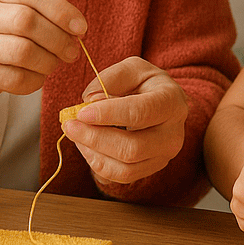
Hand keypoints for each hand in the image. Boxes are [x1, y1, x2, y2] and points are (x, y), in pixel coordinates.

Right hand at [0, 0, 84, 142]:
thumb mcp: (7, 15)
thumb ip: (39, 13)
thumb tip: (76, 28)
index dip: (60, 9)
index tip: (81, 27)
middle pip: (27, 20)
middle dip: (58, 38)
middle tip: (71, 52)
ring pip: (23, 51)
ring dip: (48, 62)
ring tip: (54, 65)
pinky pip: (15, 78)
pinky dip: (35, 81)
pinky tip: (36, 78)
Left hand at [60, 57, 189, 183]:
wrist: (161, 103)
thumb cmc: (145, 83)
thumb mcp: (131, 68)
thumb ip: (109, 79)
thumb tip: (89, 102)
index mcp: (171, 102)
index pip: (140, 113)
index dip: (108, 114)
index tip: (81, 113)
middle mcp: (174, 134)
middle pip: (132, 148)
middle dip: (95, 138)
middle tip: (70, 125)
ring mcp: (164, 156)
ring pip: (126, 168)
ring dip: (93, 154)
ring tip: (76, 135)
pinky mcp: (151, 169)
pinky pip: (122, 176)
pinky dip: (99, 164)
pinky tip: (87, 146)